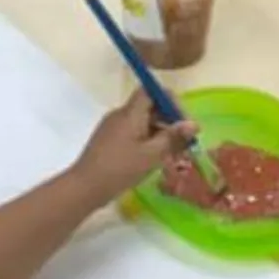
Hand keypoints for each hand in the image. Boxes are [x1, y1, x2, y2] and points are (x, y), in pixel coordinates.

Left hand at [71, 92, 195, 207]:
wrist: (85, 187)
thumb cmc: (120, 168)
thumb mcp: (152, 155)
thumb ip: (173, 137)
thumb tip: (193, 124)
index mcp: (130, 113)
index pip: (151, 91)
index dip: (169, 101)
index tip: (183, 121)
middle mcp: (119, 115)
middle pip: (148, 107)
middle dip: (168, 121)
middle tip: (184, 142)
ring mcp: (112, 128)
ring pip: (141, 122)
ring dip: (159, 133)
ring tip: (172, 154)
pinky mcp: (108, 141)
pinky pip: (132, 134)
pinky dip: (146, 141)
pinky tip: (153, 160)